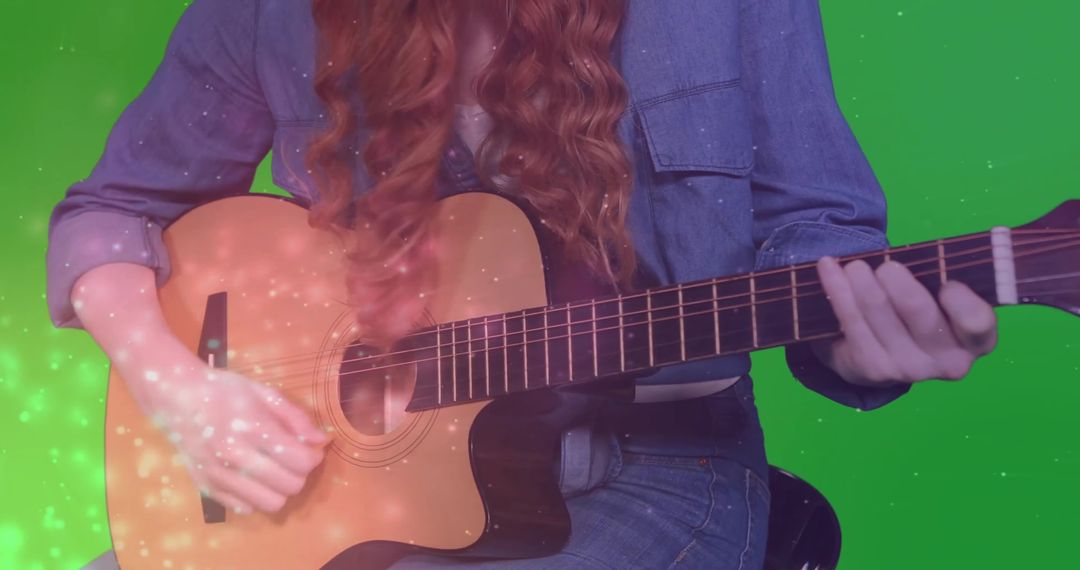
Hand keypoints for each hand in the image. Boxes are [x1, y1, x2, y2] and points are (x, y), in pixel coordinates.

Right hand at [123, 353, 329, 514]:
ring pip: (269, 504)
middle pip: (289, 486)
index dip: (313, 458)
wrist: (176, 397)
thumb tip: (321, 440)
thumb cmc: (224, 390)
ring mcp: (218, 474)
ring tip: (275, 472)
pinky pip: (244, 508)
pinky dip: (255, 497)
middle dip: (300, 475)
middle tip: (293, 461)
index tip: (310, 451)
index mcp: (253, 428)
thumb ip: (296, 418)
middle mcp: (235, 455)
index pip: (299, 461)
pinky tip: (252, 477)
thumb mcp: (264, 393)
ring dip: (280, 490)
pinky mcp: (205, 487)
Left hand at [810, 256, 997, 385]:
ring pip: (879, 313)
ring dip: (862, 281)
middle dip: (897, 282)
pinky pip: (851, 320)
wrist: (881, 357)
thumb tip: (929, 252)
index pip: (976, 323)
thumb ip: (943, 278)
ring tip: (854, 265)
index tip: (946, 282)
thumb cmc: (920, 315)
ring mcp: (909, 370)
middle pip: (920, 314)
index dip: (961, 301)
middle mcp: (948, 362)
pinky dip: (837, 288)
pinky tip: (828, 268)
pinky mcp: (873, 369)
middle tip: (886, 266)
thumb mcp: (941, 299)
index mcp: (976, 341)